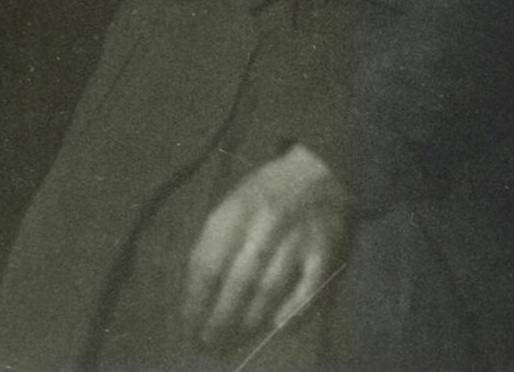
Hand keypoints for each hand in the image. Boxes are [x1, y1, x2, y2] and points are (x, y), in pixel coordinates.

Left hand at [183, 145, 352, 352]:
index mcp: (236, 209)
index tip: (188, 325)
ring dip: (248, 322)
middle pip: (237, 281)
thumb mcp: (235, 201)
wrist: (321, 169)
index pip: (209, 261)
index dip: (196, 299)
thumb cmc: (268, 192)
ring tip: (233, 341)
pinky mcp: (326, 252)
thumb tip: (197, 290)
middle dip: (219, 319)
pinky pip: (309, 289)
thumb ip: (218, 239)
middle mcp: (265, 224)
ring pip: (269, 289)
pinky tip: (278, 328)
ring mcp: (297, 239)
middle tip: (208, 344)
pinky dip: (294, 311)